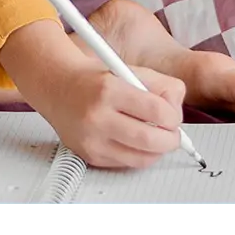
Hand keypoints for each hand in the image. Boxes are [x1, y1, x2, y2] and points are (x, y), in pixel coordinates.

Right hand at [0, 20, 187, 168]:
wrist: (58, 88)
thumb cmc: (96, 79)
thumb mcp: (130, 70)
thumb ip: (161, 85)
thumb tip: (177, 112)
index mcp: (110, 90)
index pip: (157, 111)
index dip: (173, 117)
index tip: (173, 117)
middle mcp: (98, 116)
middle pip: (150, 140)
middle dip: (170, 140)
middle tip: (172, 134)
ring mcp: (91, 140)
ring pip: (141, 158)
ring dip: (157, 151)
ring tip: (156, 138)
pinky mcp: (89, 155)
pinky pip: (126, 164)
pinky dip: (138, 155)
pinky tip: (136, 142)